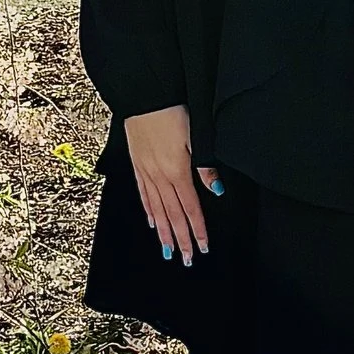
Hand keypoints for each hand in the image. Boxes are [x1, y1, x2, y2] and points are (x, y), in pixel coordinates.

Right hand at [123, 103, 221, 266]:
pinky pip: (143, 194)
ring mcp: (146, 171)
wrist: (143, 94)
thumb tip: (216, 188)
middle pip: (172, 214)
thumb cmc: (171, 110)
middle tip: (186, 259)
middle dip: (181, 238)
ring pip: (156, 209)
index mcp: (177, 170)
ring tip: (169, 250)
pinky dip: (149, 211)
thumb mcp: (196, 135)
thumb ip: (205, 164)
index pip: (190, 208)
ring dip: (164, 232)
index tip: (202, 247)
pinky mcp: (138, 164)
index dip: (197, 229)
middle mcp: (160, 175)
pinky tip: (152, 222)